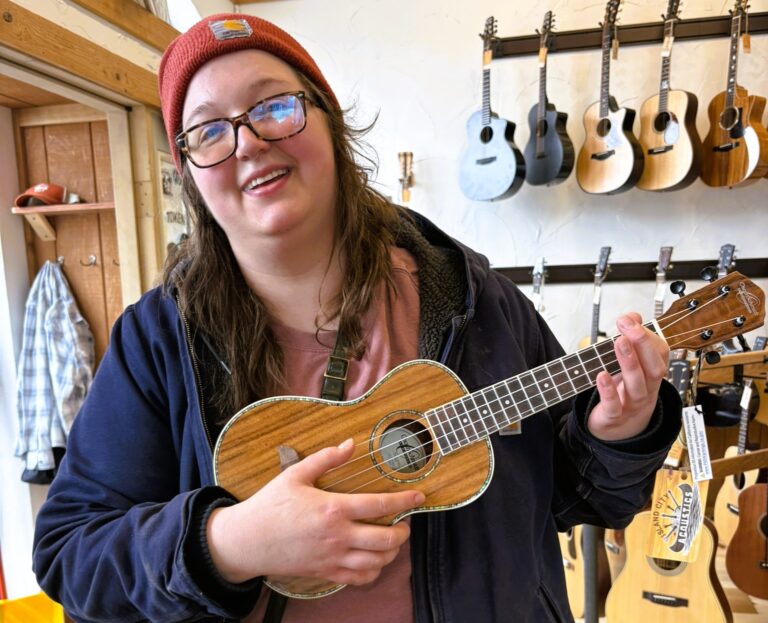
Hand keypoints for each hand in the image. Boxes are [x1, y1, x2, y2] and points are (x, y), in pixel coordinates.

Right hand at [206, 438, 423, 584]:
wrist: (247, 541)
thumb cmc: (271, 505)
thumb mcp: (295, 474)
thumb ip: (326, 459)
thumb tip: (350, 444)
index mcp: (333, 508)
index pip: (379, 505)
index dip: (404, 501)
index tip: (419, 496)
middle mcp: (338, 536)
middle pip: (385, 540)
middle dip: (403, 531)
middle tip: (404, 522)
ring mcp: (332, 558)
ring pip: (376, 562)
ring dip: (391, 552)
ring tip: (392, 539)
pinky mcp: (326, 573)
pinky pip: (359, 579)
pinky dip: (373, 571)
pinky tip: (374, 559)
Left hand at [587, 313, 668, 441]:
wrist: (616, 430)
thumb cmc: (623, 392)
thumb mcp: (629, 366)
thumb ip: (630, 340)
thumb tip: (633, 316)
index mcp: (651, 374)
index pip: (659, 353)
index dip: (647, 336)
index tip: (629, 320)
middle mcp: (646, 389)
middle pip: (654, 369)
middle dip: (643, 345)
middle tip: (629, 327)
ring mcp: (631, 405)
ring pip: (637, 386)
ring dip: (629, 363)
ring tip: (618, 342)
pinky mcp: (614, 417)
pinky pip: (614, 406)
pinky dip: (609, 391)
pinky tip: (601, 376)